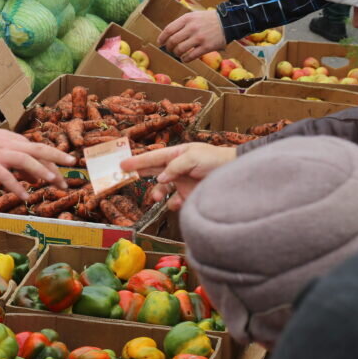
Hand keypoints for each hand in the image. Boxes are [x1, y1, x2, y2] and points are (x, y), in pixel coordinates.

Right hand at [0, 124, 72, 199]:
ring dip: (40, 169)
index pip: (41, 151)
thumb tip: (36, 177)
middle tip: (72, 167)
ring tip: (52, 181)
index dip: (56, 161)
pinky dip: (16, 186)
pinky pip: (5, 176)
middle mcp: (12, 145)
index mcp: (17, 141)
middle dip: (57, 158)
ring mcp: (0, 154)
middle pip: (39, 149)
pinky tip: (25, 196)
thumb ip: (20, 161)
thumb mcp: (4, 147)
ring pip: (25, 159)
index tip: (68, 172)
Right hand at [120, 143, 237, 208]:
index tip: (122, 164)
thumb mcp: (194, 157)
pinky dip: (172, 204)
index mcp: (176, 154)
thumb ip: (175, 166)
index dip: (137, 161)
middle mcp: (176, 168)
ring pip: (162, 189)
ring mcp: (182, 182)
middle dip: (140, 174)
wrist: (234, 174)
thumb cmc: (216, 160)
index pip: (153, 157)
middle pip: (153, 171)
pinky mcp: (188, 195)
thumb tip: (161, 178)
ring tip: (155, 197)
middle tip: (126, 177)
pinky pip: (174, 201)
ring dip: (156, 192)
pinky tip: (173, 204)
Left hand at [158, 10, 226, 61]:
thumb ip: (182, 24)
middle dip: (168, 48)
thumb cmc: (208, 20)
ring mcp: (199, 38)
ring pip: (180, 49)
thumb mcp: (194, 16)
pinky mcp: (206, 47)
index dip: (162, 38)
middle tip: (170, 50)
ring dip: (176, 54)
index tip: (160, 43)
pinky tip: (185, 59)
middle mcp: (192, 27)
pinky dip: (185, 59)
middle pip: (173, 41)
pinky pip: (191, 56)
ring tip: (178, 54)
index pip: (169, 29)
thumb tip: (168, 37)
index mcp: (187, 18)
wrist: (227, 22)